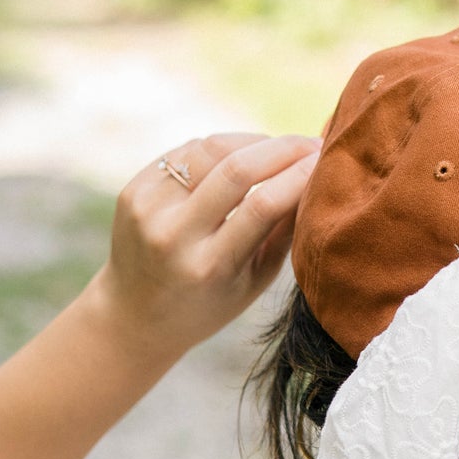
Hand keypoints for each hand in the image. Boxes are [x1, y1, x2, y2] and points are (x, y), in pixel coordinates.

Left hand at [94, 131, 320, 358]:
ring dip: (254, 141)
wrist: (132, 316)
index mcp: (208, 266)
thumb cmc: (207, 304)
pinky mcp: (133, 190)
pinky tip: (242, 156)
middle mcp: (173, 235)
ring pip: (210, 148)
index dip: (299, 174)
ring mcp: (147, 208)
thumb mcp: (254, 282)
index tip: (327, 160)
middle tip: (312, 143)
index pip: (262, 205)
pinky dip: (221, 149)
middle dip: (283, 147)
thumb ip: (284, 232)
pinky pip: (187, 152)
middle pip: (236, 168)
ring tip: (281, 149)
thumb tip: (315, 178)